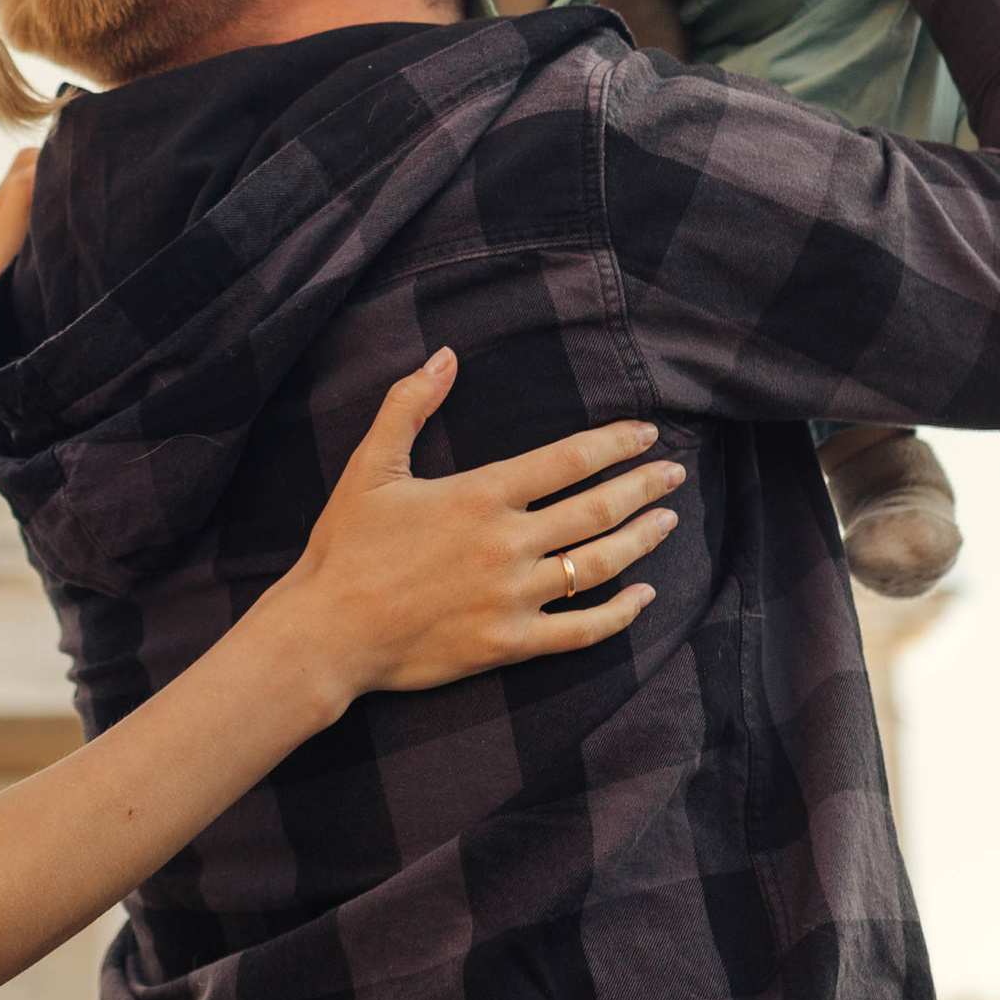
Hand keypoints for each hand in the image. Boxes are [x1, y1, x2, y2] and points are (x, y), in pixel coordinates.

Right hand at [273, 349, 682, 698]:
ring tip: (667, 522)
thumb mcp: (371, 466)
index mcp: (480, 494)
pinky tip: (643, 597)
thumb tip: (445, 355)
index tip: (646, 434)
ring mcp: (513, 597)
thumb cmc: (345, 548)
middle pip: (598, 509)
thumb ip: (408, 404)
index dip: (616, 443)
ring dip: (641, 540)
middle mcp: (507, 543)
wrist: (326, 633)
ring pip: (600, 565)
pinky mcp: (509, 643)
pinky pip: (582, 630)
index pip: (570, 459)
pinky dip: (621, 614)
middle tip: (673, 474)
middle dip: (644, 487)